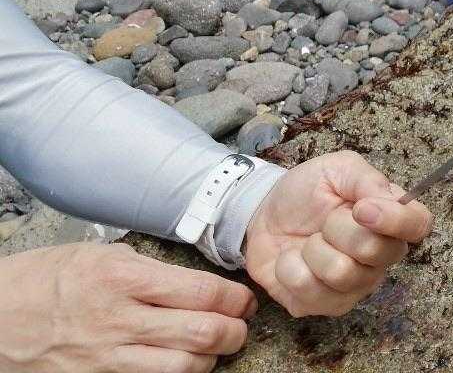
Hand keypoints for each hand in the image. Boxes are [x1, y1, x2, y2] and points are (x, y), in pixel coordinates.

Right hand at [0, 243, 253, 372]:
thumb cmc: (42, 280)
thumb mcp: (97, 255)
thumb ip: (145, 268)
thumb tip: (190, 280)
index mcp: (124, 277)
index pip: (203, 292)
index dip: (236, 299)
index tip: (244, 299)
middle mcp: (120, 318)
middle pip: (202, 332)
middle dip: (235, 331)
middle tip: (241, 325)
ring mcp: (108, 356)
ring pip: (183, 367)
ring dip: (210, 359)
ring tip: (216, 347)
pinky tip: (181, 365)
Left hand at [244, 151, 432, 317]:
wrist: (264, 214)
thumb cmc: (307, 190)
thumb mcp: (337, 168)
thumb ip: (367, 179)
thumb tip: (384, 203)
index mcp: (391, 219)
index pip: (419, 225)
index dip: (396, 220)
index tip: (361, 209)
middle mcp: (381, 257)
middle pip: (377, 252)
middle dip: (339, 229)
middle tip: (325, 221)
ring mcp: (355, 286)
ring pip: (342, 274)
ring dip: (313, 250)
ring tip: (308, 241)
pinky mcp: (324, 305)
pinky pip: (310, 293)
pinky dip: (291, 268)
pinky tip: (292, 259)